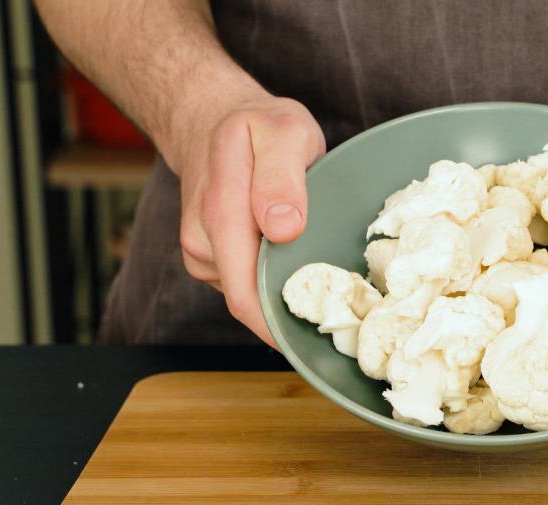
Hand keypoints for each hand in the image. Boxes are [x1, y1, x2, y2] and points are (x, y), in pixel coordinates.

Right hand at [171, 92, 325, 346]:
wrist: (215, 120)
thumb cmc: (258, 125)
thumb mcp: (283, 131)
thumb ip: (281, 176)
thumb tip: (283, 228)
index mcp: (220, 210)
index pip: (245, 293)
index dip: (281, 327)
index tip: (324, 341)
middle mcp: (203, 240)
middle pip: (248, 303)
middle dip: (291, 317)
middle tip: (344, 322)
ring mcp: (203, 253)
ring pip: (249, 294)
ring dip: (284, 297)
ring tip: (326, 285)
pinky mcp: (211, 260)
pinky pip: (246, 282)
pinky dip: (275, 282)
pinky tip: (300, 268)